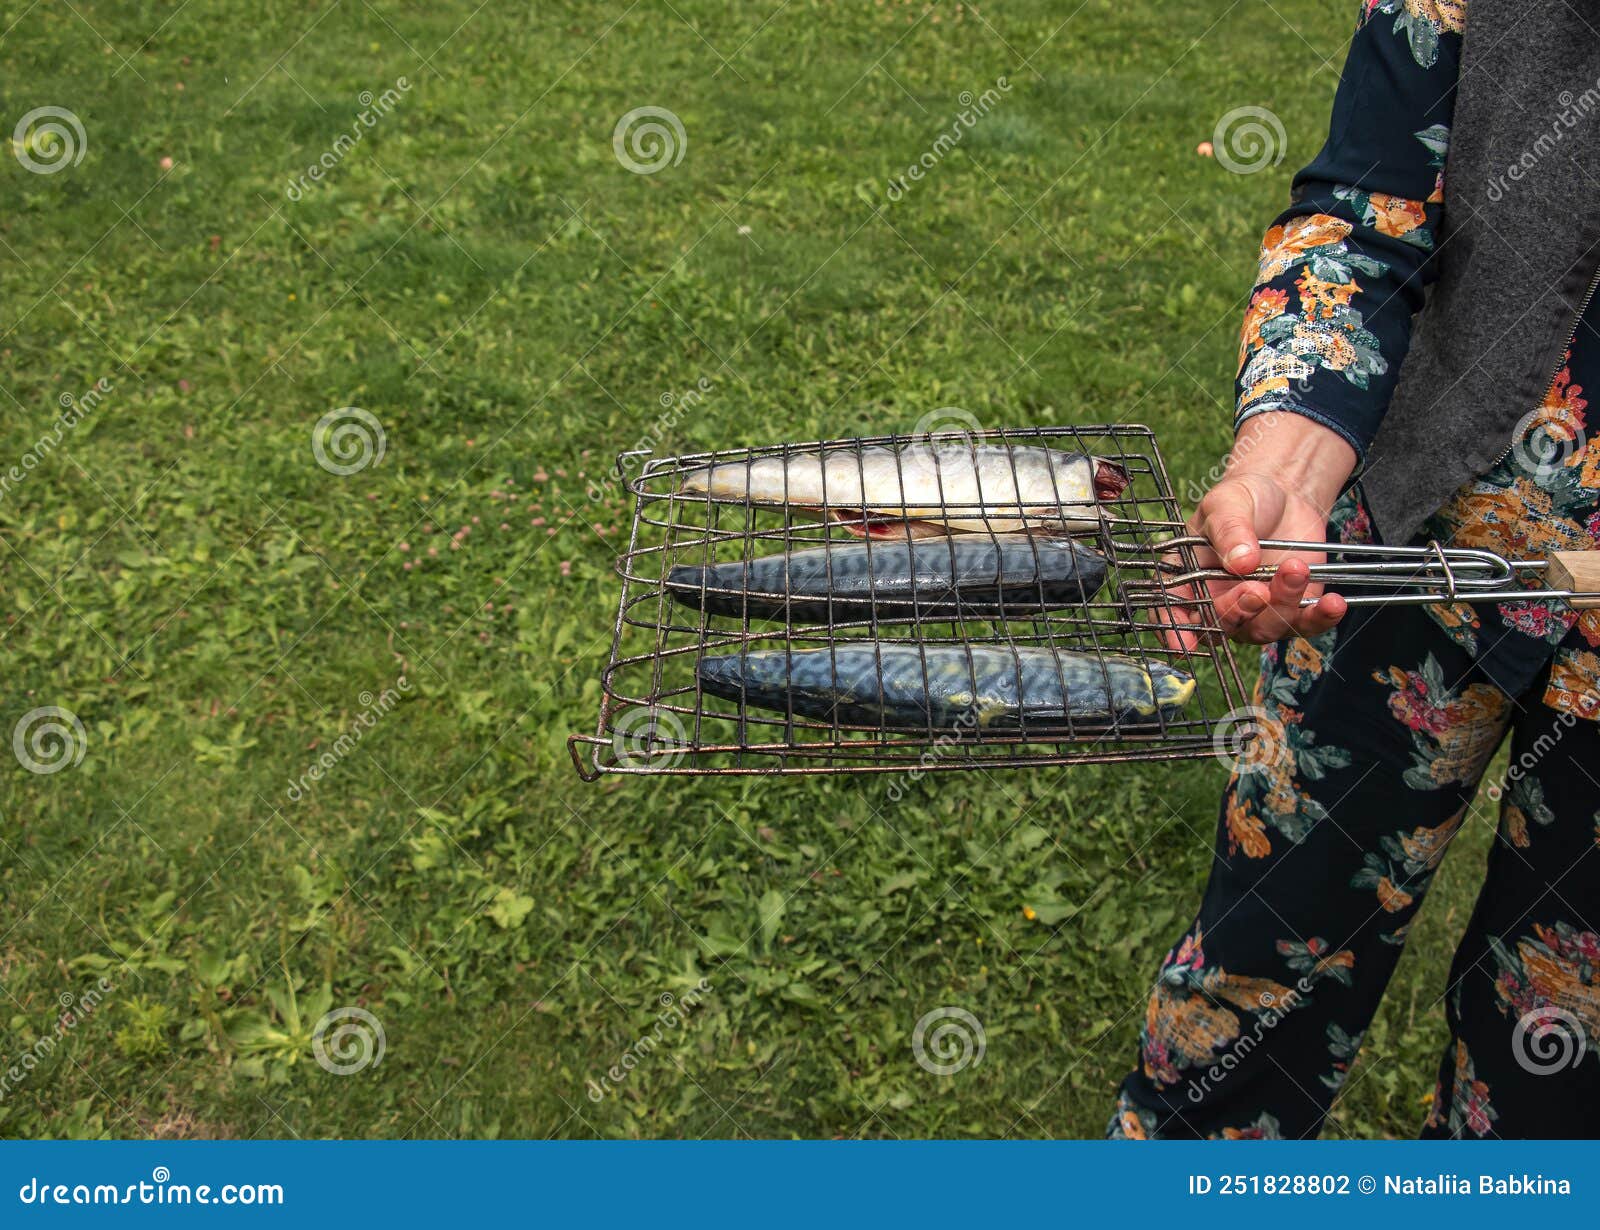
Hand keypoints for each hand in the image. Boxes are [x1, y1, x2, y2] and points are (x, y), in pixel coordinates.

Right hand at [1159, 414, 1356, 649]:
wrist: (1286, 494)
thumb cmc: (1244, 498)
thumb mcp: (1227, 503)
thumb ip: (1230, 531)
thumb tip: (1240, 562)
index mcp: (1189, 578)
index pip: (1174, 611)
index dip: (1176, 631)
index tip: (1184, 643)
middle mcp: (1218, 602)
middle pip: (1221, 628)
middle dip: (1238, 612)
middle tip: (1256, 588)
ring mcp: (1256, 611)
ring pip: (1263, 630)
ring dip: (1282, 605)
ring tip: (1296, 567)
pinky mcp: (1293, 610)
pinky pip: (1305, 626)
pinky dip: (1320, 619)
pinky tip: (1334, 604)